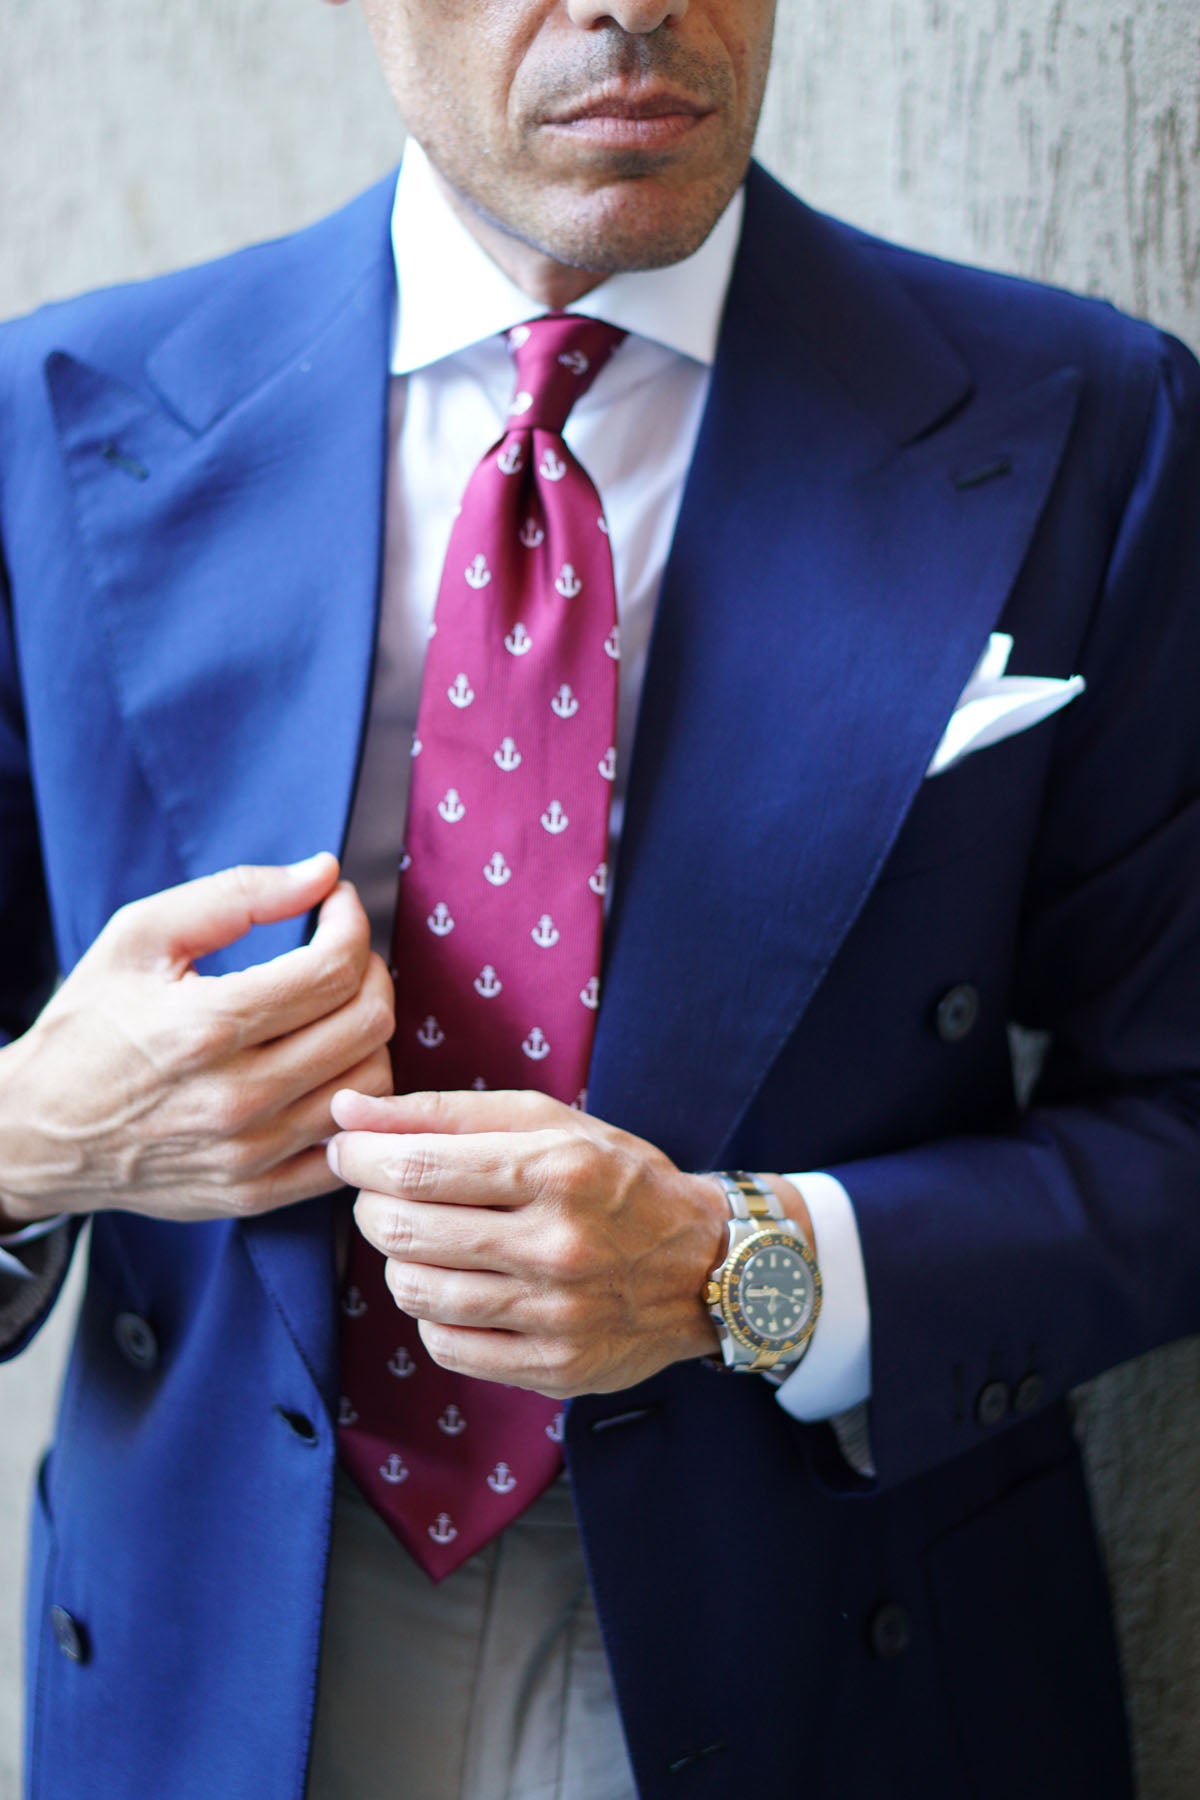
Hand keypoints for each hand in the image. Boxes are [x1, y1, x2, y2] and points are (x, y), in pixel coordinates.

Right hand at [0, 855, 393, 1225]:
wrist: (37, 1133)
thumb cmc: (89, 1025)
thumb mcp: (139, 937)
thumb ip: (236, 895)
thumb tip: (323, 873)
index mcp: (205, 1026)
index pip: (334, 970)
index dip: (351, 923)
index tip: (336, 906)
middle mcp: (235, 1097)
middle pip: (368, 1024)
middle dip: (371, 970)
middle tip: (341, 954)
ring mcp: (250, 1154)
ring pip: (373, 1085)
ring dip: (369, 1034)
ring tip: (333, 1011)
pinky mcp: (256, 1193)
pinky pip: (348, 1145)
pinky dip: (356, 1102)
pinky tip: (326, 1070)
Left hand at [328, 1087, 732, 1398]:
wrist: (705, 1265)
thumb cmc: (615, 1178)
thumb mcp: (547, 1122)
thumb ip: (443, 1113)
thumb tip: (346, 1112)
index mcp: (556, 1170)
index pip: (418, 1168)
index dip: (361, 1159)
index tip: (346, 1150)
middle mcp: (557, 1246)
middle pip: (406, 1232)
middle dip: (371, 1207)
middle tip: (380, 1194)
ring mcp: (555, 1316)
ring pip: (416, 1293)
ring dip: (397, 1261)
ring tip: (420, 1239)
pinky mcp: (553, 1368)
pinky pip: (445, 1346)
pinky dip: (431, 1313)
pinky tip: (456, 1286)